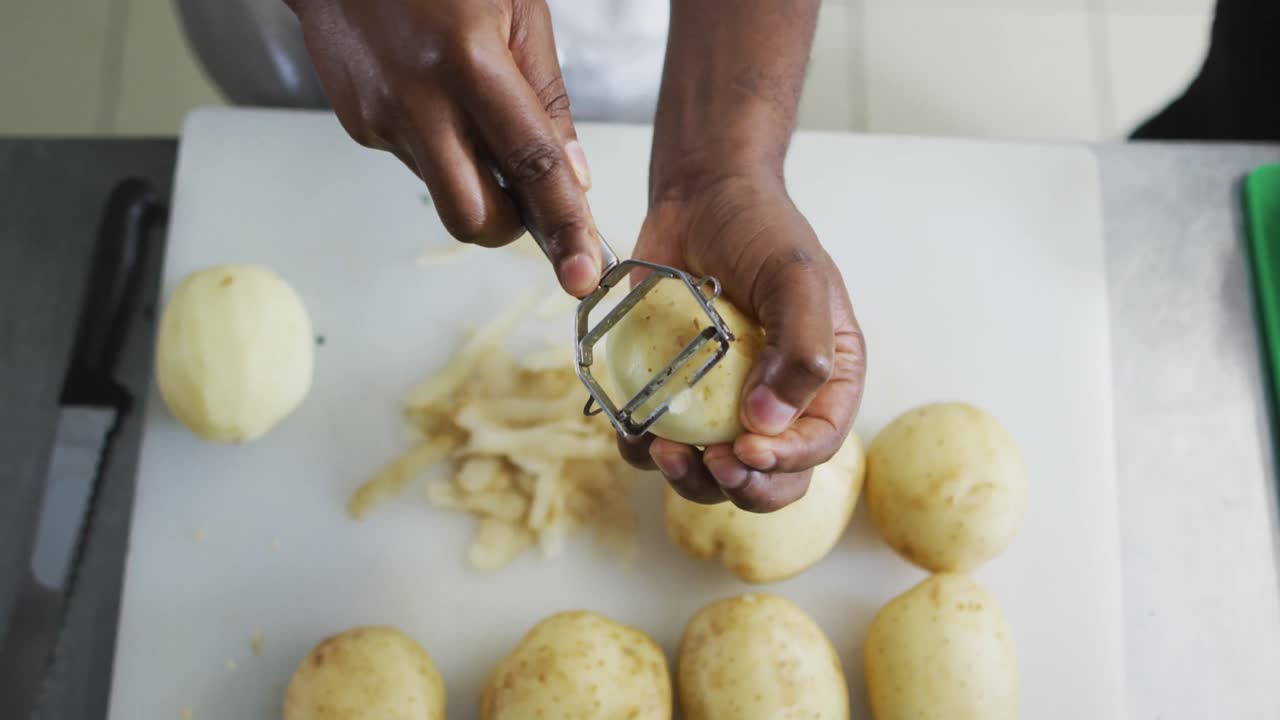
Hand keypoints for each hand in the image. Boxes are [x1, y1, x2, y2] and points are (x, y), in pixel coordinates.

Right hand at [286, 0, 601, 295]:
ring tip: (480, 123)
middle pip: (471, 216)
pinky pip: (417, 162)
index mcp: (467, 62)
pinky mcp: (359, 125)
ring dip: (476, 183)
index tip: (583, 275)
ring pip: (443, 192)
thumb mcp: (519, 9)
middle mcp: (417, 101)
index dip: (564, 226)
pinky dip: (444, 149)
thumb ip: (547, 98)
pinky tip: (439, 100)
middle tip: (532, 200)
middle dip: (510, 227)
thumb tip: (574, 177)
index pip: (530, 166)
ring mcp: (380, 119)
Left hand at [616, 173, 865, 511]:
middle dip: (738, 485)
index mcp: (824, 380)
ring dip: (687, 477)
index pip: (816, 444)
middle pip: (768, 478)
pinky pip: (659, 443)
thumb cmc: (760, 230)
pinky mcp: (673, 395)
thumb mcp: (795, 277)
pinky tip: (633, 430)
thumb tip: (769, 425)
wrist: (700, 197)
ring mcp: (721, 403)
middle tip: (709, 463)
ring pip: (710, 474)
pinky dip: (643, 448)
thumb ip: (801, 349)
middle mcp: (777, 401)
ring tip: (663, 449)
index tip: (745, 450)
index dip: (784, 462)